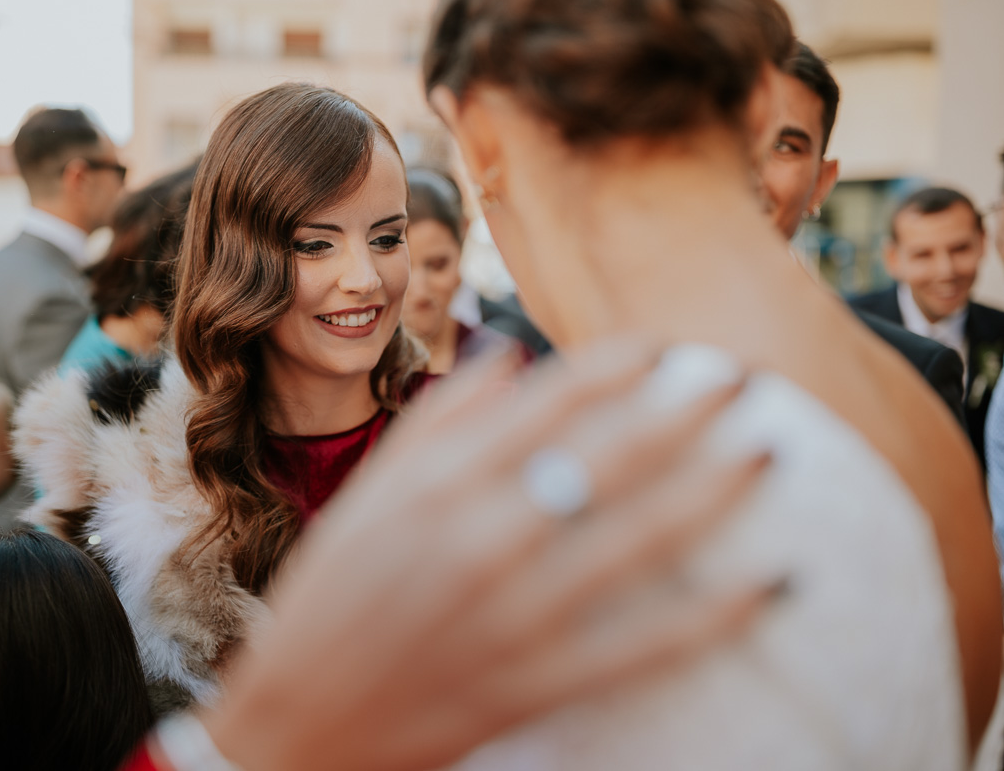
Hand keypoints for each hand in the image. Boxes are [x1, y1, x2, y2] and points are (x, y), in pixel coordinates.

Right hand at [197, 339, 774, 770]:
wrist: (297, 723)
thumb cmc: (328, 597)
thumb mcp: (367, 495)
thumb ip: (440, 420)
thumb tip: (515, 355)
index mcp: (435, 484)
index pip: (547, 399)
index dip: (617, 364)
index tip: (665, 347)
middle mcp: (478, 535)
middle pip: (608, 455)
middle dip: (686, 408)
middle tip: (742, 377)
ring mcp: (510, 613)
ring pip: (638, 538)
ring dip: (715, 489)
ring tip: (769, 451)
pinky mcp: (533, 682)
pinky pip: (643, 644)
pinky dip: (713, 615)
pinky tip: (773, 583)